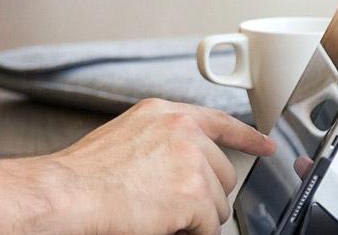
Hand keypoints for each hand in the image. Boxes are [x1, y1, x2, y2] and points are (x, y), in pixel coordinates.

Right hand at [45, 98, 274, 234]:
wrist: (70, 192)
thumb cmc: (85, 173)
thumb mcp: (126, 136)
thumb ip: (160, 140)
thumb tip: (182, 164)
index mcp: (165, 114)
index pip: (220, 122)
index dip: (248, 138)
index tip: (266, 146)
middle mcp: (183, 130)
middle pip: (223, 172)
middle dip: (205, 194)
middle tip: (173, 204)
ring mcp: (192, 160)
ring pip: (219, 203)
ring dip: (197, 215)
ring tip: (161, 213)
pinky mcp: (194, 194)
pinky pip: (211, 226)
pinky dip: (192, 232)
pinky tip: (166, 224)